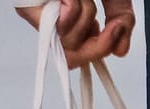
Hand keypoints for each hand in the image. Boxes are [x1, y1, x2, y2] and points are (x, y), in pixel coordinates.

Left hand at [16, 0, 135, 68]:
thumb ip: (121, 20)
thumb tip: (120, 52)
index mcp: (73, 19)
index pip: (84, 53)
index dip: (104, 47)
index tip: (116, 28)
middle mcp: (56, 20)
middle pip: (76, 57)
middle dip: (98, 40)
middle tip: (105, 22)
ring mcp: (41, 16)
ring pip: (68, 43)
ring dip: (84, 17)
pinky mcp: (29, 10)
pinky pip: (56, 29)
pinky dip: (71, 12)